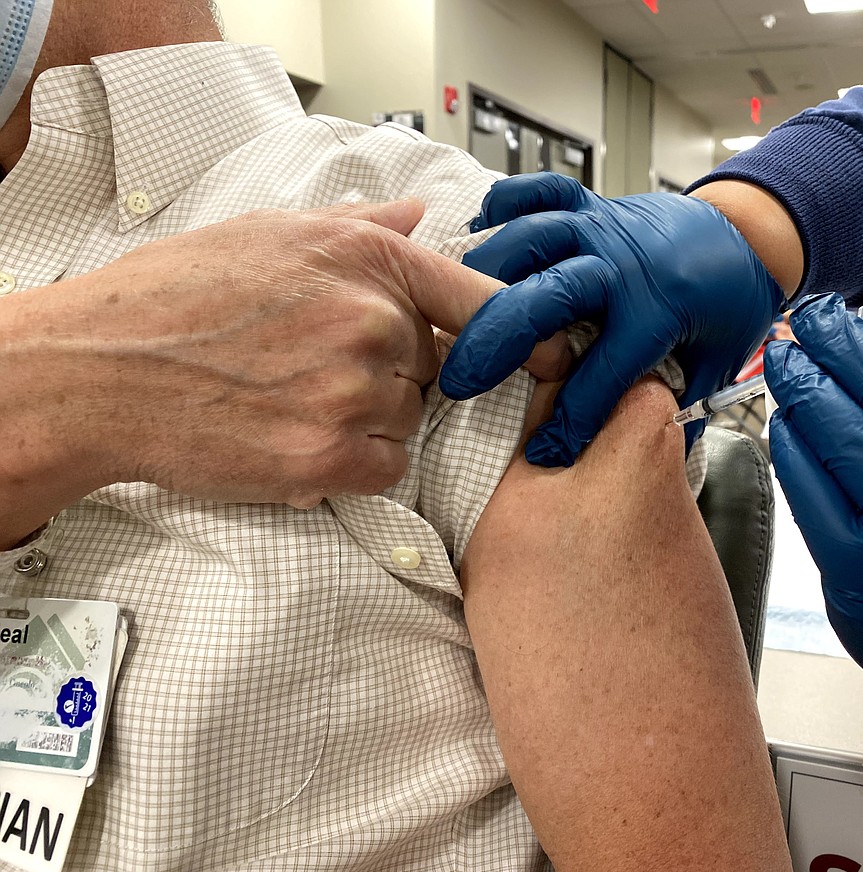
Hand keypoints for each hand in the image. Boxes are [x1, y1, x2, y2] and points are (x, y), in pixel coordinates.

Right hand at [1, 200, 569, 538]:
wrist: (103, 369)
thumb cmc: (178, 296)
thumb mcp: (271, 234)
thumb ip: (362, 228)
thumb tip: (422, 216)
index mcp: (365, 258)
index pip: (478, 296)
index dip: (525, 328)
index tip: (561, 349)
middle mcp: (371, 320)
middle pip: (437, 365)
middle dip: (398, 372)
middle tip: (321, 368)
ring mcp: (354, 390)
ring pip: (411, 419)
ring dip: (372, 419)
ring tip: (296, 400)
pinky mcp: (331, 455)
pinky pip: (387, 465)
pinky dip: (356, 461)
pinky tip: (300, 437)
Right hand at [440, 172, 786, 466]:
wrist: (751, 236)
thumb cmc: (729, 305)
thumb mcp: (714, 364)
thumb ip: (668, 397)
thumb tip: (623, 446)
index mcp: (659, 310)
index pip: (601, 371)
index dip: (570, 418)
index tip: (543, 451)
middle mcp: (624, 264)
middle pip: (547, 298)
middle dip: (494, 341)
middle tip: (456, 379)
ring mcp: (604, 226)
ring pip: (529, 239)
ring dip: (483, 276)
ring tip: (448, 314)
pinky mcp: (594, 203)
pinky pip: (542, 191)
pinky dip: (507, 203)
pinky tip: (478, 230)